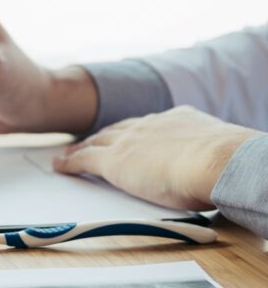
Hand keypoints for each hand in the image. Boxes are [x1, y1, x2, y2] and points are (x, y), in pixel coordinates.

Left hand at [54, 106, 258, 209]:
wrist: (218, 161)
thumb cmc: (228, 163)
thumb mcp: (219, 152)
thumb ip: (210, 155)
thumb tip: (218, 168)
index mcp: (178, 120)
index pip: (149, 125)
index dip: (134, 131)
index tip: (127, 135)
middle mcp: (150, 125)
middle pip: (118, 129)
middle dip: (103, 136)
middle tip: (88, 142)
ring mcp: (130, 141)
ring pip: (97, 141)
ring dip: (82, 148)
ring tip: (69, 154)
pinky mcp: (114, 161)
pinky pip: (85, 159)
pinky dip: (70, 162)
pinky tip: (61, 165)